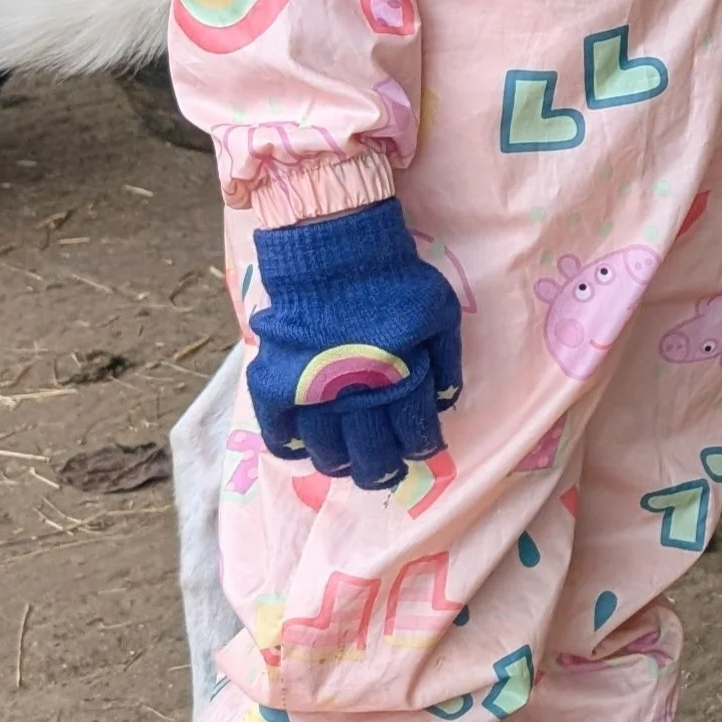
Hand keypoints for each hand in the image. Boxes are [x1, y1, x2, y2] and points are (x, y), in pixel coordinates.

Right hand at [246, 197, 463, 488]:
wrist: (331, 252)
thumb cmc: (392, 281)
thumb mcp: (439, 313)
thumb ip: (446, 361)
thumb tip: (443, 404)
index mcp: (398, 379)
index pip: (414, 434)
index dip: (421, 446)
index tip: (421, 447)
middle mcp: (354, 394)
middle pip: (372, 456)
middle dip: (384, 469)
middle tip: (387, 469)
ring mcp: (310, 392)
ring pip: (327, 453)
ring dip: (343, 464)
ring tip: (349, 461)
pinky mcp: (274, 384)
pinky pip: (278, 433)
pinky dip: (291, 447)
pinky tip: (304, 447)